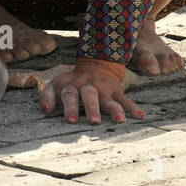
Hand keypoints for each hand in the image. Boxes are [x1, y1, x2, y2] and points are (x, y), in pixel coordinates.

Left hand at [9, 59, 143, 124]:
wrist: (97, 63)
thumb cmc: (74, 81)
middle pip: (89, 96)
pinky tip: (140, 116)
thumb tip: (45, 111)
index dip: (69, 106)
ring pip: (109, 99)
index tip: (70, 120)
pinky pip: (126, 99)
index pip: (69, 94)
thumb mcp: (58, 83)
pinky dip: (133, 108)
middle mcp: (89, 87)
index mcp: (73, 85)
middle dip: (91, 109)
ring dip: (114, 109)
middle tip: (93, 122)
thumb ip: (48, 95)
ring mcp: (104, 89)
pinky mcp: (117, 91)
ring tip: (120, 120)